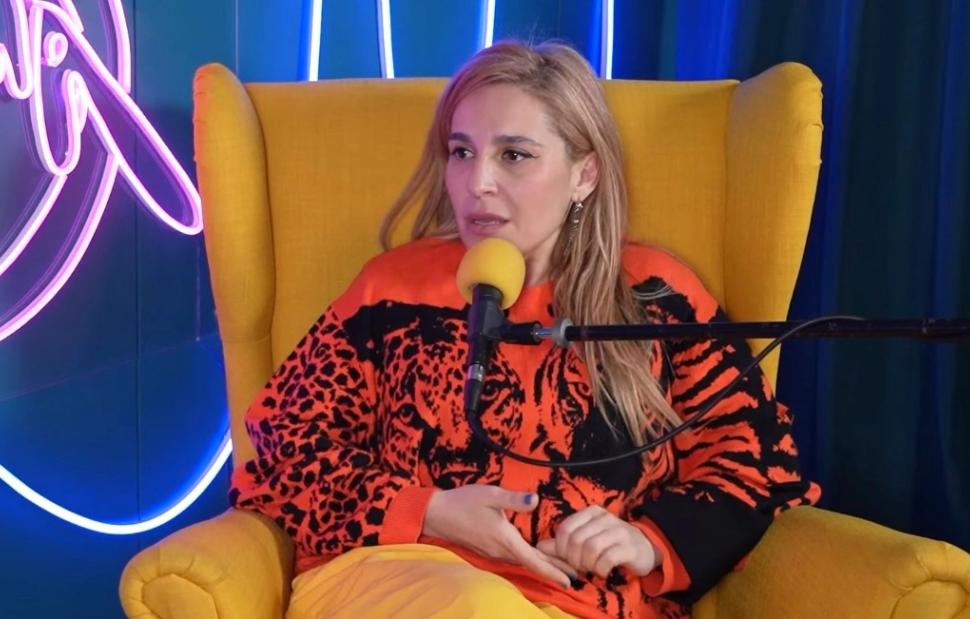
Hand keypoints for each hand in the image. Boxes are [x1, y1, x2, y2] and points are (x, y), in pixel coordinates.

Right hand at [423, 485, 572, 587]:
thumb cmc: (464, 502)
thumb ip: (514, 499)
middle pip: (533, 565)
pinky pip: (515, 559)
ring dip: (543, 566)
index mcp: (505, 539)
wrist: (437, 515)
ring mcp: (494, 552)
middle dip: (554, 571)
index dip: (553, 571)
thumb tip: (536, 500)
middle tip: (576, 577)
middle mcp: (501, 551)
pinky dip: (530, 560)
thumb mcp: (490, 495)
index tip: (570, 580)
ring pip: (524, 563)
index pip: (534, 560)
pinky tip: (536, 556)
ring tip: (562, 567)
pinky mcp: (489, 550)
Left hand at [537, 505, 659, 578]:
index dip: (561, 548)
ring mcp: (619, 531)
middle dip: (574, 559)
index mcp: (591, 512)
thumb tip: (538, 547)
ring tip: (591, 569)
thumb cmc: (610, 544)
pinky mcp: (630, 547)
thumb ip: (563, 543)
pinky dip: (600, 569)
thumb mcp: (586, 539)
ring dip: (587, 564)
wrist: (645, 548)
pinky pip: (607, 559)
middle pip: (576, 540)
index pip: (565, 529)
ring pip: (591, 548)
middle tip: (581, 567)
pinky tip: (603, 571)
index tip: (568, 559)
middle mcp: (604, 517)